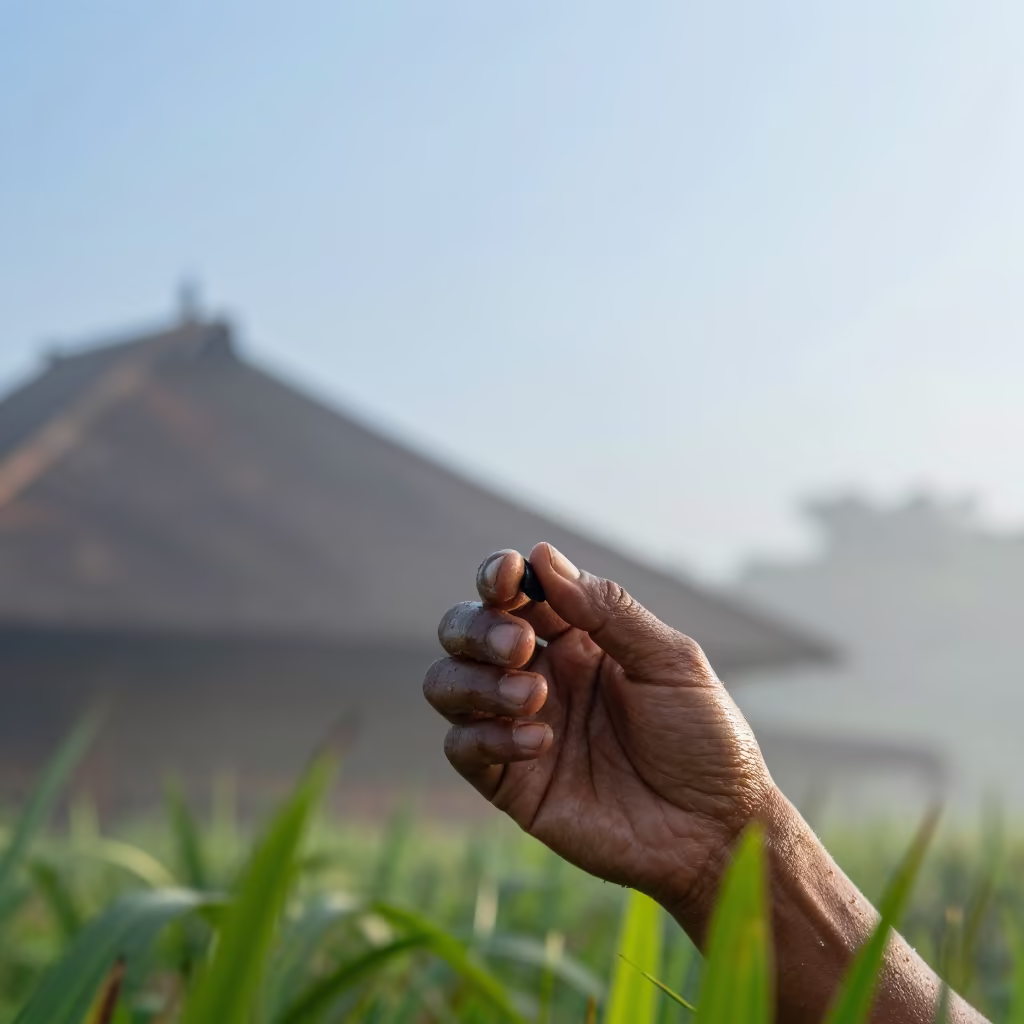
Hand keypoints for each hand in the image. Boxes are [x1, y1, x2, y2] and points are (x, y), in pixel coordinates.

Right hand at [422, 542, 775, 926]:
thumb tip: (543, 555)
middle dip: (479, 627)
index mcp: (578, 638)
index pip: (516, 592)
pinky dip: (487, 735)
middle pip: (465, 629)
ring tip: (534, 696)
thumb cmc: (705, 740)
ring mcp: (519, 727)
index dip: (499, 575)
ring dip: (476, 679)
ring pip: (447, 682)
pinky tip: (540, 742)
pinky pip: (462, 747)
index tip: (508, 575)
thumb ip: (607, 610)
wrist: (714, 833)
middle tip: (521, 646)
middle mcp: (540, 675)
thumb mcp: (670, 662)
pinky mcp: (511, 783)